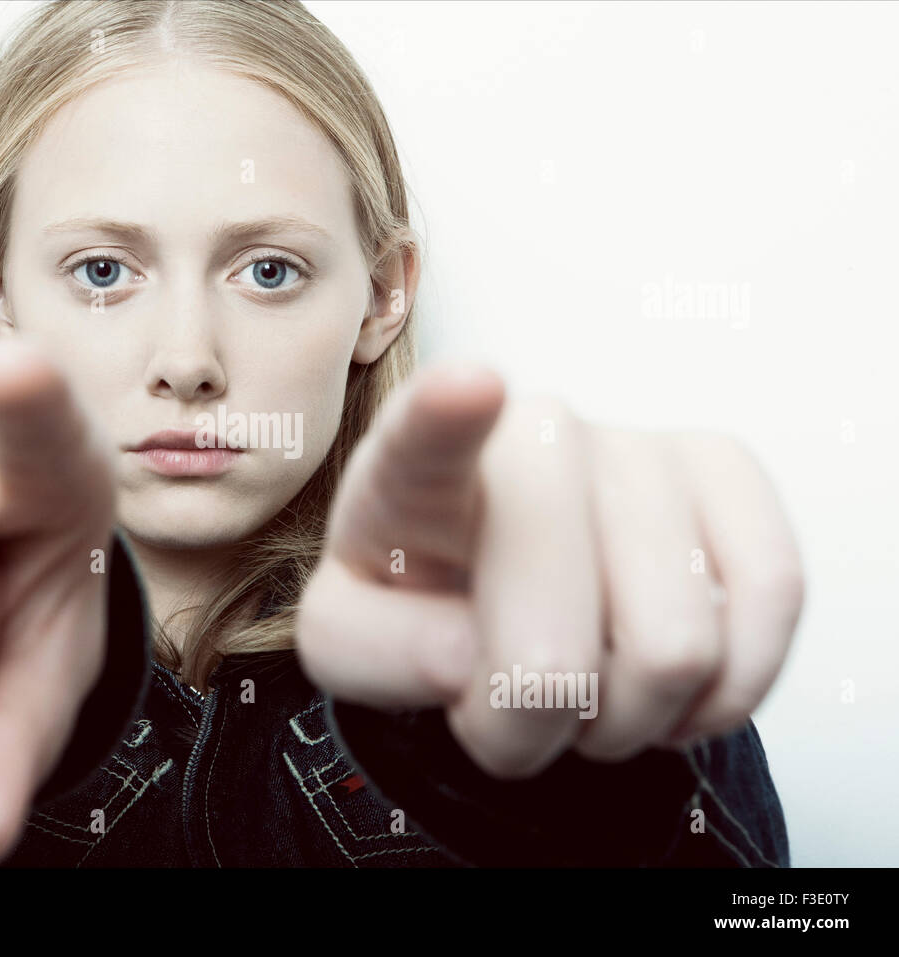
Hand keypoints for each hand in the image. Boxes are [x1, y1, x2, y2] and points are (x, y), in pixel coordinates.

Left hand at [295, 364, 804, 776]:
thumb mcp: (351, 642)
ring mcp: (638, 446)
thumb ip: (373, 652)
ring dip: (622, 718)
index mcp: (412, 474)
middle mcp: (533, 437)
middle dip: (530, 724)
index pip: (423, 441)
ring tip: (582, 687)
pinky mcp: (728, 472)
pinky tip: (661, 684)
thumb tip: (465, 652)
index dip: (446, 417)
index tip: (471, 386)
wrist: (501, 591)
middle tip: (510, 705)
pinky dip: (719, 691)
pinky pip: (772, 600)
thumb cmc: (421, 604)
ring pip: (675, 648)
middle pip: (556, 646)